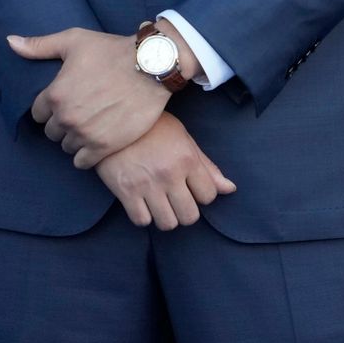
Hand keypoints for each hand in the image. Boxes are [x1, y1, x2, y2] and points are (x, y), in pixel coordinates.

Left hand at [7, 24, 199, 168]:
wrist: (150, 66)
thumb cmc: (112, 51)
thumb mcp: (73, 41)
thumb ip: (39, 46)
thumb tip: (10, 42)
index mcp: (54, 94)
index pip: (38, 114)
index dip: (50, 107)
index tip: (64, 101)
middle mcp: (66, 117)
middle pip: (52, 132)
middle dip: (62, 123)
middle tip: (79, 113)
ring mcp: (85, 134)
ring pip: (66, 147)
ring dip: (74, 139)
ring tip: (89, 126)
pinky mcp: (105, 146)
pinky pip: (82, 162)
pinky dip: (85, 155)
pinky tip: (95, 143)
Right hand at [96, 111, 236, 229]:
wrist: (113, 118)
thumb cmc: (152, 127)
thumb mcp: (183, 139)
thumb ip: (206, 166)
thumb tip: (230, 189)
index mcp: (187, 159)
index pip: (209, 196)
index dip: (202, 195)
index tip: (190, 188)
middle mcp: (169, 174)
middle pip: (190, 216)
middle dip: (185, 211)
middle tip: (175, 200)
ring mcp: (147, 185)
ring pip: (168, 224)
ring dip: (165, 217)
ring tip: (159, 204)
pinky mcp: (125, 191)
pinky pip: (142, 221)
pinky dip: (143, 216)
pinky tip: (142, 203)